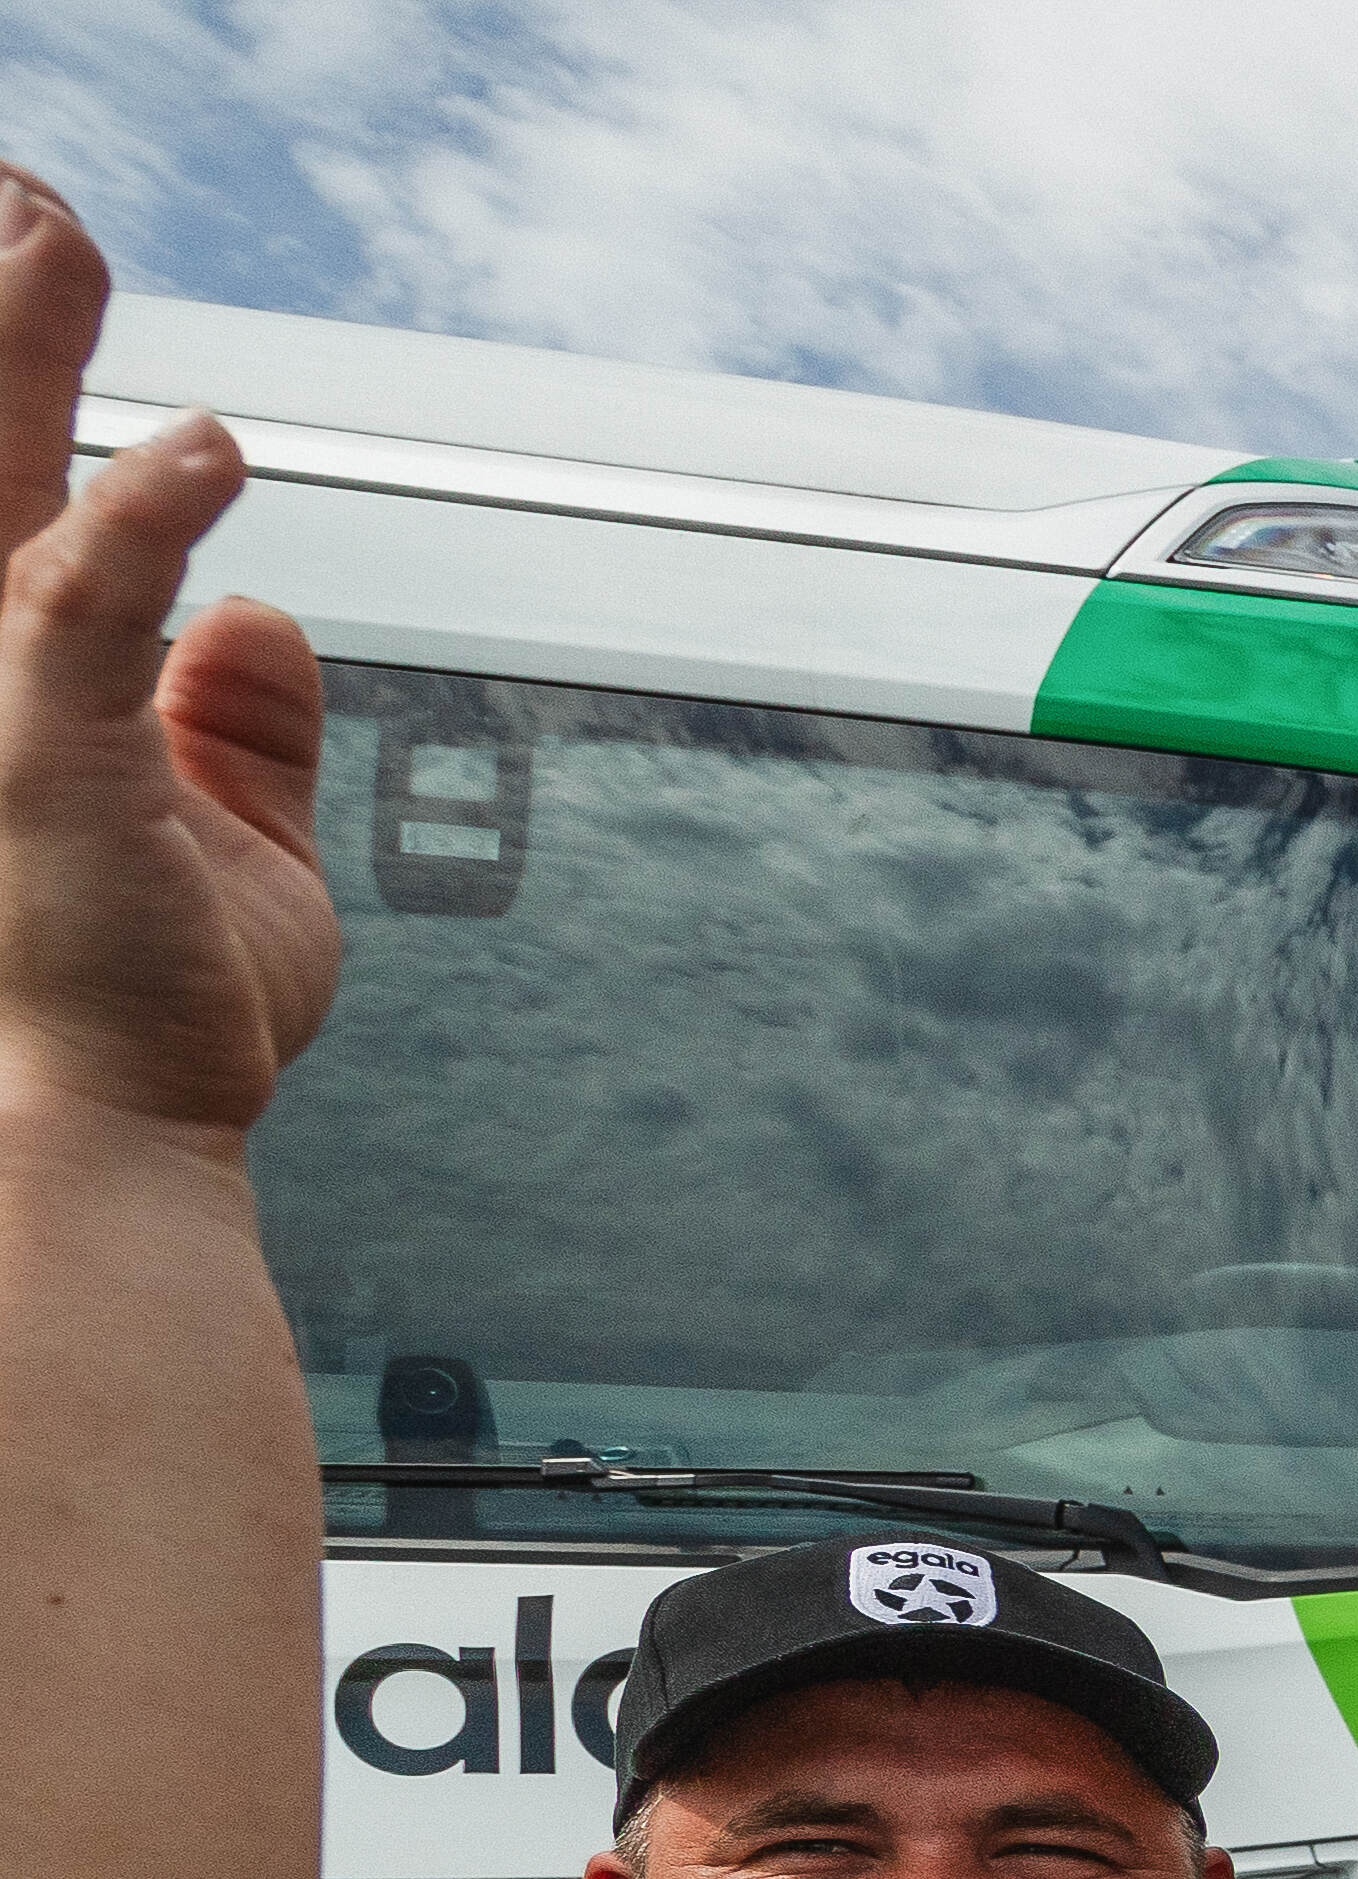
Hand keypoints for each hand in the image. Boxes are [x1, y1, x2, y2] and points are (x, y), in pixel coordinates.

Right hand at [0, 172, 332, 1138]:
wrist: (97, 1140)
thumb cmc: (138, 1013)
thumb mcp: (228, 844)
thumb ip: (241, 723)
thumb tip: (263, 609)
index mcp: (11, 675)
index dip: (11, 359)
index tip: (28, 234)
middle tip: (21, 190)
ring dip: (19, 355)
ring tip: (49, 228)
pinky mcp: (37, 756)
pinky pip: (85, 609)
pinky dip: (143, 520)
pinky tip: (207, 450)